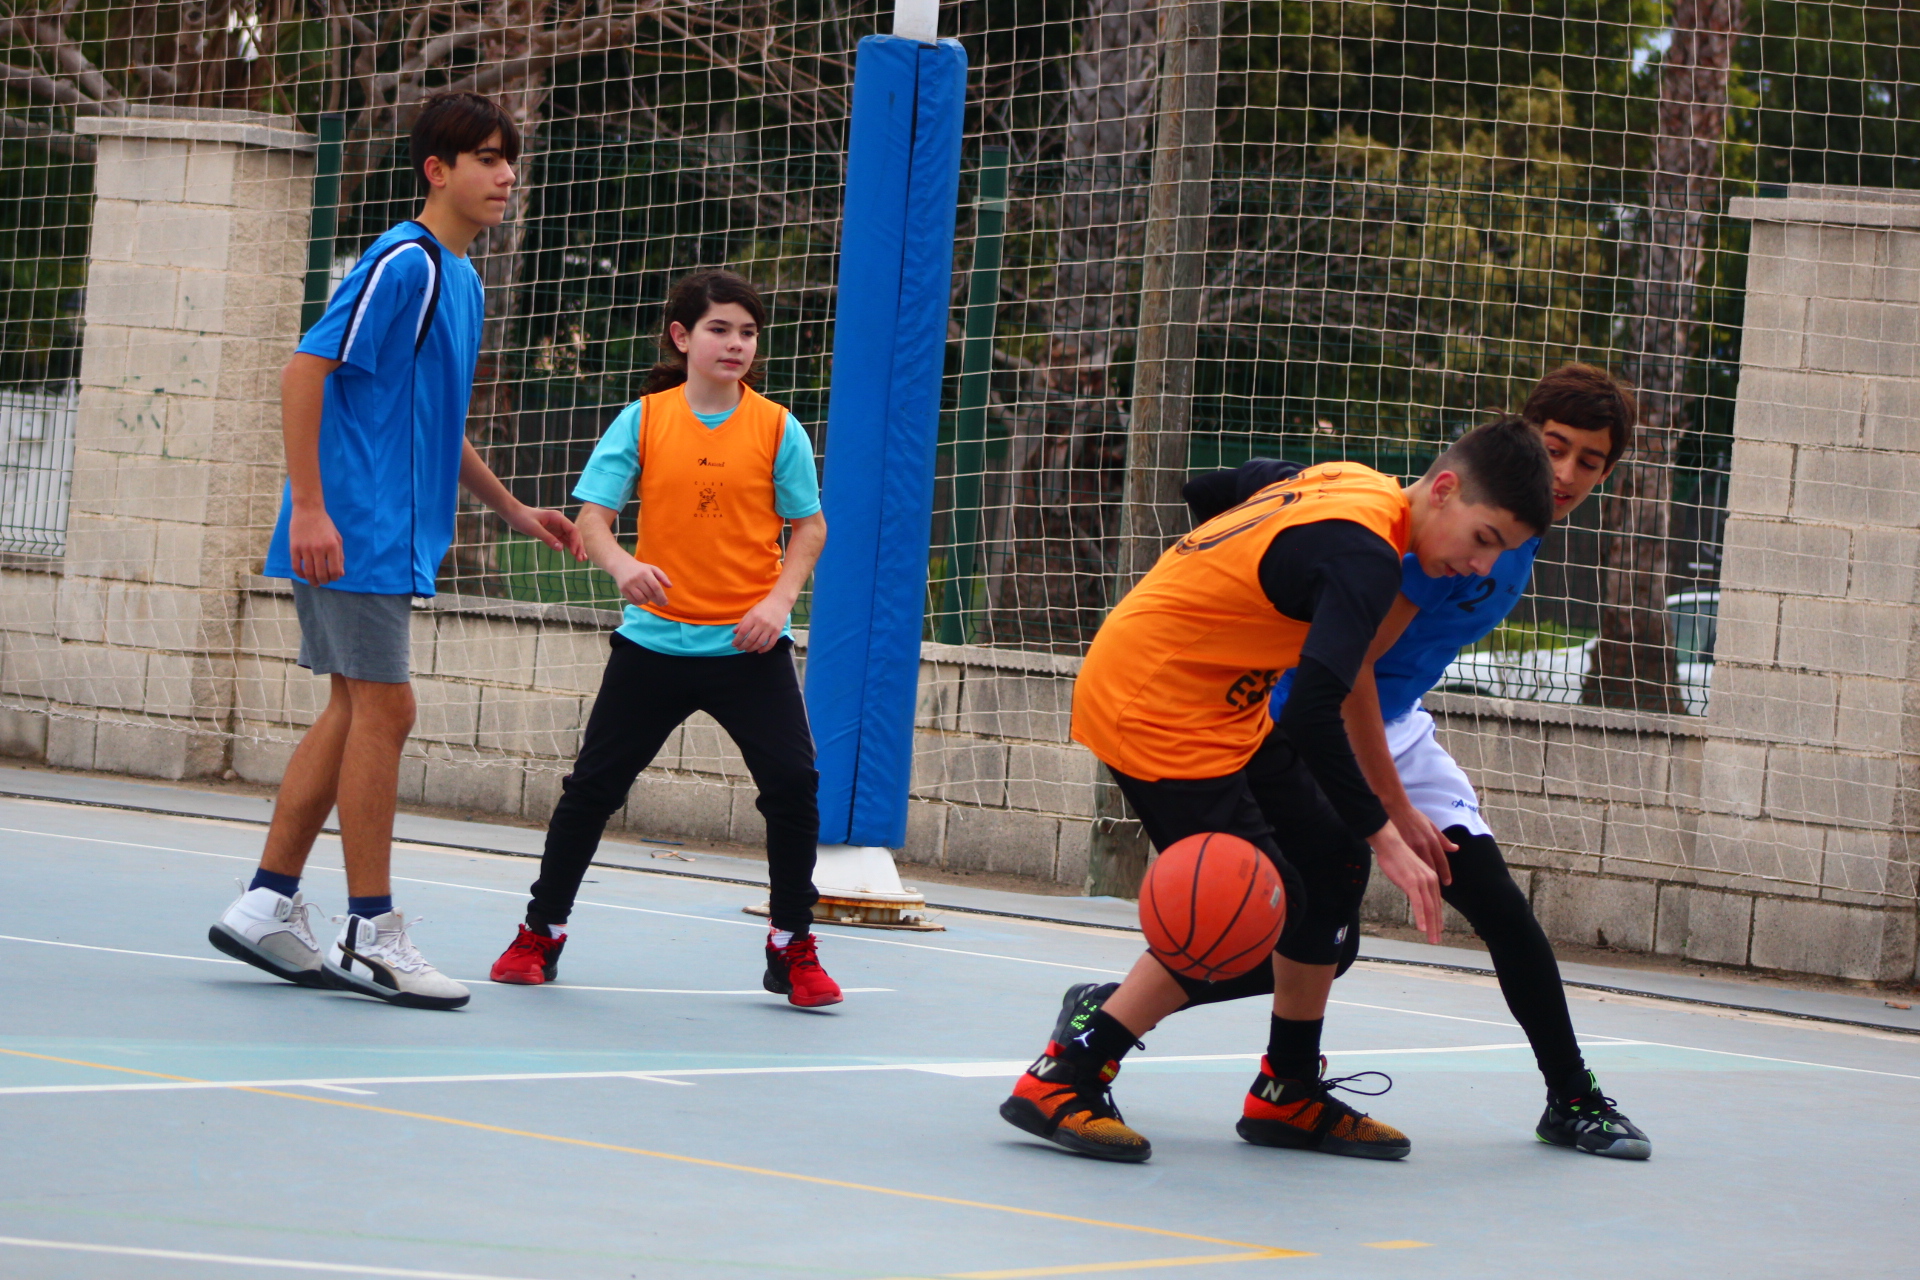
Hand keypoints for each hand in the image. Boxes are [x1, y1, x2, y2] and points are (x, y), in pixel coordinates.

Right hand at [288, 503, 343, 584]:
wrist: (308, 510)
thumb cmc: (325, 524)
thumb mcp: (337, 538)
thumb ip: (340, 556)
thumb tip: (341, 574)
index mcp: (332, 546)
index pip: (335, 570)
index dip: (335, 578)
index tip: (334, 578)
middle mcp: (319, 549)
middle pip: (321, 574)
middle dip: (324, 581)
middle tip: (324, 582)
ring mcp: (305, 549)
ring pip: (309, 572)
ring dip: (312, 581)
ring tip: (315, 583)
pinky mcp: (294, 547)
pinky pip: (296, 566)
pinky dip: (300, 574)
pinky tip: (304, 576)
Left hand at [505, 504, 584, 560]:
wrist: (514, 514)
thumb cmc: (523, 519)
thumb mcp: (534, 529)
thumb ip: (548, 538)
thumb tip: (561, 549)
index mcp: (558, 517)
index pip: (572, 529)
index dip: (576, 541)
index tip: (575, 552)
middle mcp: (560, 522)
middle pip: (574, 534)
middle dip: (579, 546)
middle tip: (581, 559)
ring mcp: (557, 527)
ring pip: (570, 538)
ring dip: (576, 548)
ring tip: (581, 559)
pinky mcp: (552, 532)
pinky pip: (563, 540)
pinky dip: (569, 547)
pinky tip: (573, 554)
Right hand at [611, 557, 671, 608]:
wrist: (621, 565)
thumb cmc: (640, 568)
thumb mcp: (652, 568)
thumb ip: (662, 576)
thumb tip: (670, 586)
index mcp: (645, 573)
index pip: (655, 587)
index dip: (662, 596)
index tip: (666, 602)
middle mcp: (637, 579)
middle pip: (649, 594)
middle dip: (656, 600)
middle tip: (661, 603)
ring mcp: (629, 585)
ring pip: (641, 599)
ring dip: (647, 601)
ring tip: (649, 598)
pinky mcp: (623, 590)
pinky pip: (633, 601)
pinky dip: (639, 603)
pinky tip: (641, 599)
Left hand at [732, 594, 789, 652]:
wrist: (780, 602)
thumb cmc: (763, 606)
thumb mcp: (751, 611)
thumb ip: (742, 622)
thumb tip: (735, 632)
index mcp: (753, 617)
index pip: (743, 631)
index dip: (737, 640)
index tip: (734, 644)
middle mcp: (762, 623)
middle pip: (750, 639)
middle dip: (743, 646)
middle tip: (739, 649)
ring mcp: (770, 628)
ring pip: (760, 643)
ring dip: (752, 648)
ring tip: (747, 650)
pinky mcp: (778, 631)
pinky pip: (771, 643)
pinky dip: (765, 649)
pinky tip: (759, 651)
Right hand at [1368, 821, 1444, 943]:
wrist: (1390, 844)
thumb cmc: (1398, 856)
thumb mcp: (1411, 871)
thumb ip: (1416, 882)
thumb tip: (1414, 891)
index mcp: (1431, 878)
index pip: (1436, 903)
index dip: (1437, 918)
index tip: (1437, 929)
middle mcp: (1430, 881)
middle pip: (1435, 908)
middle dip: (1436, 926)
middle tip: (1436, 940)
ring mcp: (1421, 883)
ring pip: (1429, 909)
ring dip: (1430, 926)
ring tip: (1431, 939)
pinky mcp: (1411, 884)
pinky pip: (1417, 904)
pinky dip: (1420, 917)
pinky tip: (1421, 928)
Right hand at [1389, 802, 1455, 884]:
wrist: (1397, 809)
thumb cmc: (1414, 817)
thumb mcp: (1431, 825)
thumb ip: (1443, 839)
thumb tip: (1455, 848)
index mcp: (1432, 839)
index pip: (1441, 860)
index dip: (1445, 873)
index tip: (1447, 883)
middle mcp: (1424, 845)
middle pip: (1432, 866)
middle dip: (1436, 879)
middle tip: (1438, 891)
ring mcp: (1412, 847)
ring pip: (1419, 866)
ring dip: (1424, 878)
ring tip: (1426, 888)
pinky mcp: (1401, 848)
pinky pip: (1408, 862)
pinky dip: (1411, 871)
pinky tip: (1411, 880)